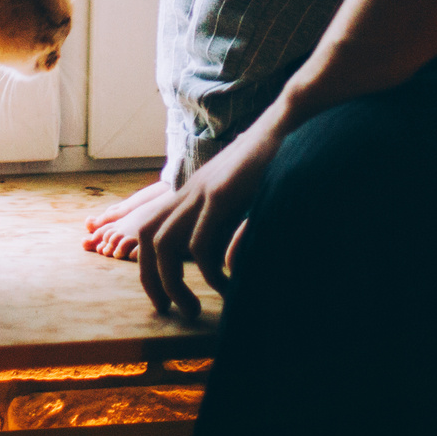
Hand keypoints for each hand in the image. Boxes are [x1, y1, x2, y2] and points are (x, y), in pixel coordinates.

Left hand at [136, 110, 289, 315]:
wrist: (288, 125)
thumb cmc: (273, 164)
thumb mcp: (247, 200)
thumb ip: (232, 227)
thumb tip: (228, 260)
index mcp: (193, 193)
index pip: (151, 228)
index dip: (150, 266)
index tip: (163, 297)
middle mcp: (190, 192)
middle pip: (148, 236)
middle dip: (151, 279)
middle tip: (166, 310)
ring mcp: (203, 191)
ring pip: (165, 243)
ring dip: (172, 282)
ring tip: (192, 309)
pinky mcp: (221, 194)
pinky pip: (200, 242)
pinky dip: (208, 271)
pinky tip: (226, 287)